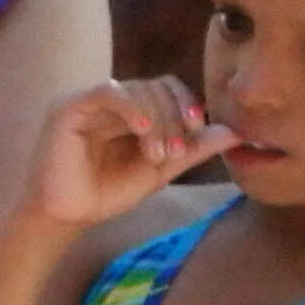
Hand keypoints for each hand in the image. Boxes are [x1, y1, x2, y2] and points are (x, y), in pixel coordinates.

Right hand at [30, 78, 228, 228]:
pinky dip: (131, 108)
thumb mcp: (160, 170)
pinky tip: (143, 131)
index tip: (197, 129)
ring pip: (136, 89)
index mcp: (129, 110)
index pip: (165, 88)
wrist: (67, 218)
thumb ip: (193, 149)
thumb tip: (237, 133)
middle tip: (174, 156)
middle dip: (173, 118)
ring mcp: (87, 102)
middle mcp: (108, 101)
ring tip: (156, 157)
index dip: (185, 102)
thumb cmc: (106, 194)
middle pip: (155, 87)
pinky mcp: (68, 108)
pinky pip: (107, 92)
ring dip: (156, 121)